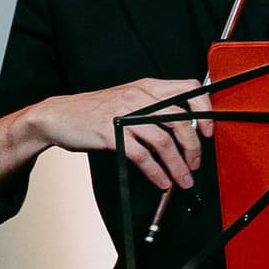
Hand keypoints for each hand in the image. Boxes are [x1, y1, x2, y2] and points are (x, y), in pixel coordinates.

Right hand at [0, 76, 212, 192]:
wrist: (59, 116)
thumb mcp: (128, 99)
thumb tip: (183, 131)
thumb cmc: (95, 110)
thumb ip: (153, 108)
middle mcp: (139, 97)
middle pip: (181, 121)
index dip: (204, 109)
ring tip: (183, 181)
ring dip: (178, 166)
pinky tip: (161, 181)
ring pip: (164, 142)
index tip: (209, 131)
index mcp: (147, 86)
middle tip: (195, 165)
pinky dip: (156, 172)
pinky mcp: (112, 134)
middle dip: (194, 148)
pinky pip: (142, 156)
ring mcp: (125, 115)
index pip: (188, 89)